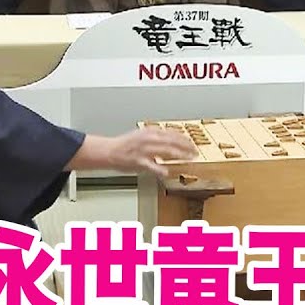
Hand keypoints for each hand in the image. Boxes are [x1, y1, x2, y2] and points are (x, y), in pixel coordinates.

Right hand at [69, 130, 197, 178]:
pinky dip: (160, 169)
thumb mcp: (141, 135)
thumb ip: (156, 137)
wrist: (109, 151)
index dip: (184, 139)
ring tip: (188, 159)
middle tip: (194, 152)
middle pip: (172, 141)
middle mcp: (148, 139)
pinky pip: (152, 166)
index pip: (171, 134)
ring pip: (166, 151)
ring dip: (179, 155)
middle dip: (186, 147)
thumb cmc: (125, 145)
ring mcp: (144, 150)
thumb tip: (170, 140)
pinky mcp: (138, 161)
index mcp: (150, 132)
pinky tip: (167, 172)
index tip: (192, 144)